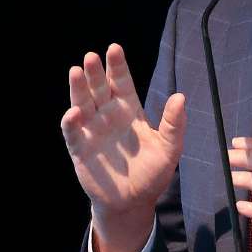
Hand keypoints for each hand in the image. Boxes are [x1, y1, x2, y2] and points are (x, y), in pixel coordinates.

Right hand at [60, 43, 185, 251]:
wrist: (133, 203)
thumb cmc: (153, 174)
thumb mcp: (169, 149)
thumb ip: (174, 125)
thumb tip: (180, 97)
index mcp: (129, 111)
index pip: (122, 83)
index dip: (117, 66)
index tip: (114, 48)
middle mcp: (108, 116)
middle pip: (99, 88)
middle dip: (95, 72)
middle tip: (92, 56)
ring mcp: (93, 131)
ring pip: (82, 103)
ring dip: (78, 88)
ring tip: (76, 71)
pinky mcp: (80, 149)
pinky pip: (73, 132)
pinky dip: (71, 121)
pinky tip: (74, 113)